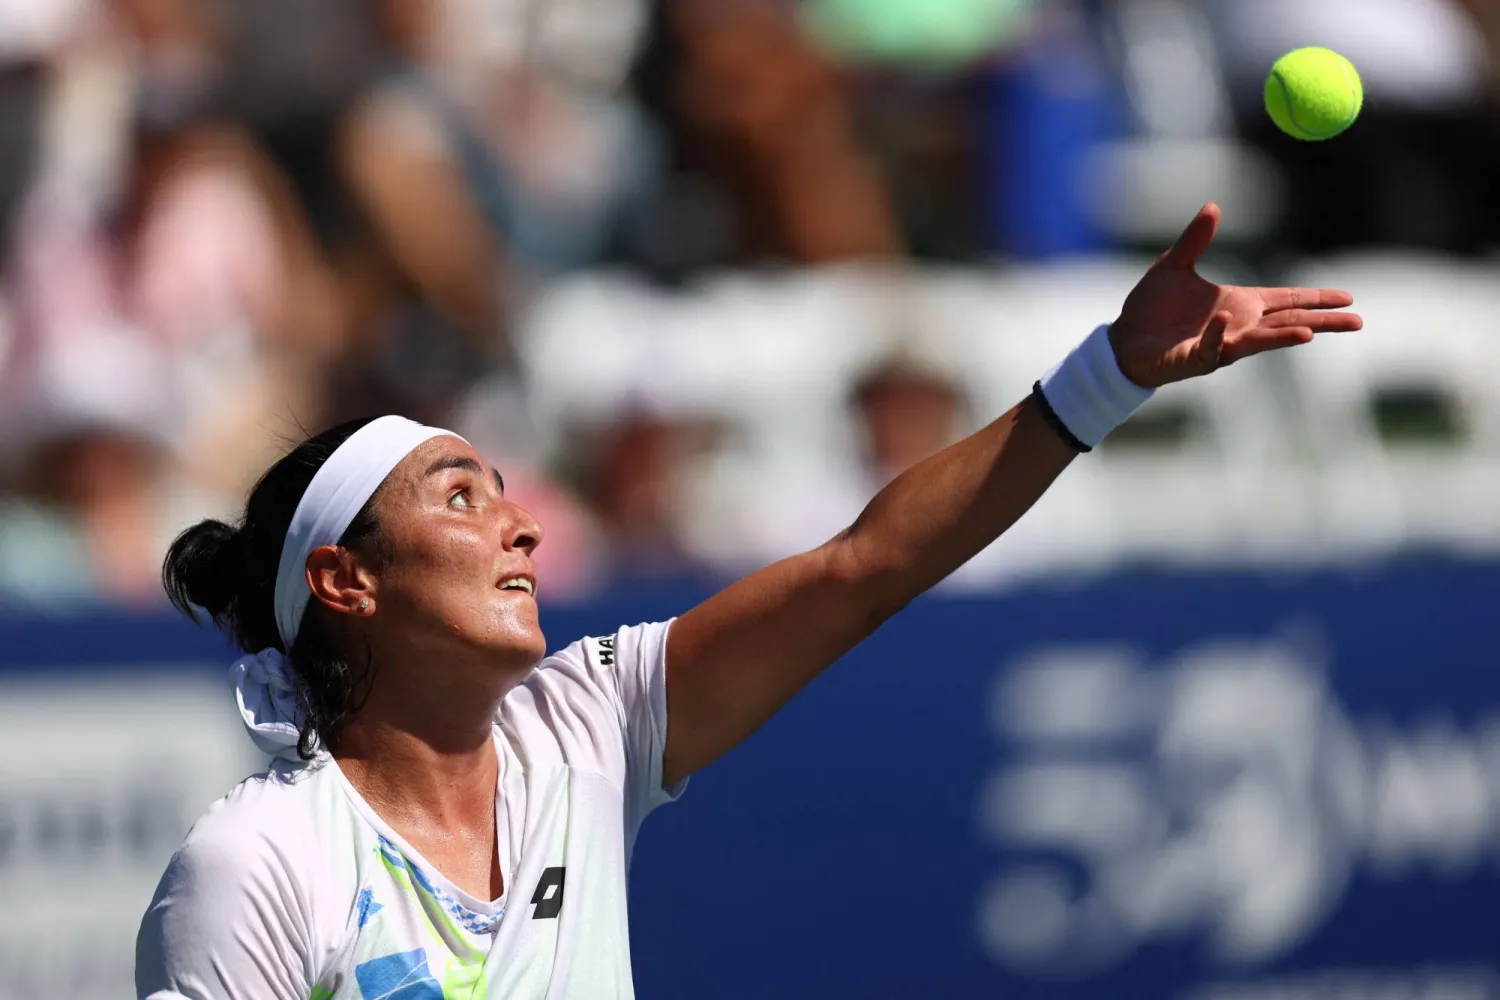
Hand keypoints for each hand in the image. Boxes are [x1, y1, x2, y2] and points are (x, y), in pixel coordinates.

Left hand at [1109, 203, 1362, 387]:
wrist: (1122, 339)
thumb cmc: (1150, 307)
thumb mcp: (1173, 265)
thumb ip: (1196, 239)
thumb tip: (1213, 206)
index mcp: (1240, 303)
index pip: (1287, 299)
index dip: (1316, 297)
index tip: (1348, 296)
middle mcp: (1238, 325)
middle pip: (1289, 322)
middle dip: (1322, 322)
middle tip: (1357, 322)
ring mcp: (1221, 344)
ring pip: (1260, 341)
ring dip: (1284, 337)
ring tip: (1311, 333)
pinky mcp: (1197, 359)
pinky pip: (1213, 347)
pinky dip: (1220, 336)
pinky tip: (1228, 323)